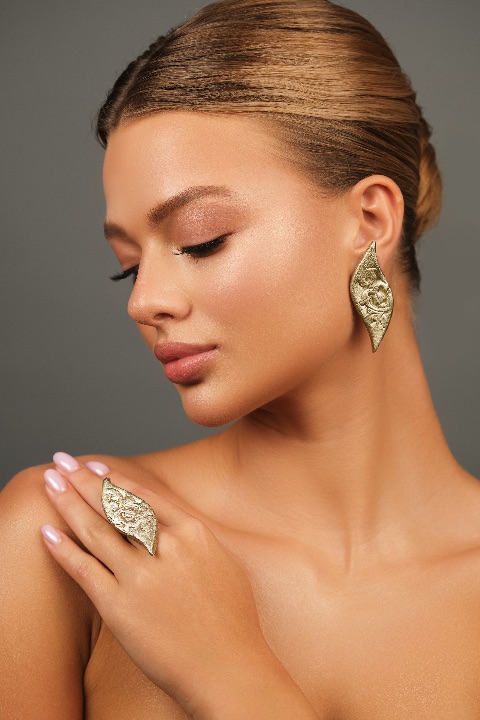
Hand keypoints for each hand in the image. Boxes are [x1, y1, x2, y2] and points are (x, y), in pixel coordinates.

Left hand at [40, 453, 317, 718]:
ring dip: (68, 502)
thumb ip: (198, 537)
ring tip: (49, 482)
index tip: (95, 466)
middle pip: (116, 506)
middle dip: (84, 480)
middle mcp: (167, 549)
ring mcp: (142, 578)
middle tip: (61, 460)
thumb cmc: (234, 622)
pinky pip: (85, 570)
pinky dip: (64, 550)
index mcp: (194, 534)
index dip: (116, 479)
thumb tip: (175, 521)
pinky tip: (47, 532)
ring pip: (96, 530)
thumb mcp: (227, 563)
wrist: (230, 670)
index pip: (145, 496)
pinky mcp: (121, 608)